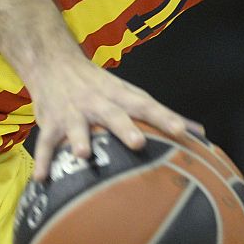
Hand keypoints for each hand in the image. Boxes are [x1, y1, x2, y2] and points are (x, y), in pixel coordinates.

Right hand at [26, 58, 201, 180]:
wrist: (54, 63)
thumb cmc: (102, 86)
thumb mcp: (132, 94)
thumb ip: (163, 115)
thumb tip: (200, 133)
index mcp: (122, 96)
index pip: (148, 106)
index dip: (165, 118)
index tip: (183, 132)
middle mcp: (99, 103)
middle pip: (114, 114)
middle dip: (125, 128)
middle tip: (138, 143)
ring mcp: (73, 113)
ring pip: (77, 127)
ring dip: (79, 140)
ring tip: (84, 155)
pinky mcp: (50, 123)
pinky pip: (45, 144)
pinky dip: (44, 160)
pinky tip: (43, 179)